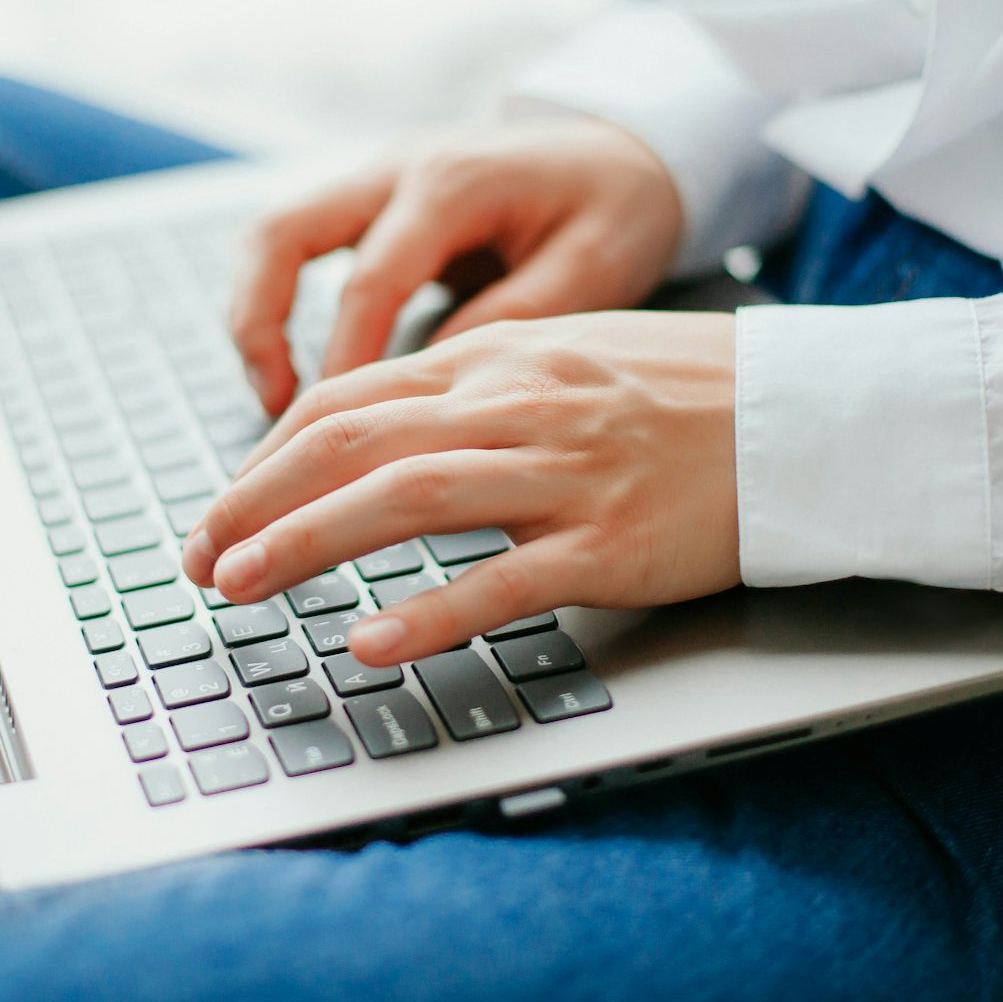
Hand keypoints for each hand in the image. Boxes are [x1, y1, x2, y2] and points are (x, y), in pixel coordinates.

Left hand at [181, 312, 739, 664]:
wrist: (803, 418)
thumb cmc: (681, 392)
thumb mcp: (562, 356)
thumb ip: (470, 383)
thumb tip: (373, 424)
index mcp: (496, 357)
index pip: (346, 398)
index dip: (266, 456)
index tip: (224, 507)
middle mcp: (515, 403)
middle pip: (351, 440)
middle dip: (256, 501)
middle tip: (198, 557)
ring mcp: (563, 472)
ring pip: (405, 495)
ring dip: (305, 543)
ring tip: (240, 587)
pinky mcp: (611, 544)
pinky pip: (503, 579)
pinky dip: (429, 612)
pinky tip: (370, 645)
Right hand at [227, 118, 684, 415]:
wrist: (628, 148)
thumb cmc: (619, 208)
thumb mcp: (595, 265)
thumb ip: (516, 318)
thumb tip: (433, 385)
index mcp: (454, 182)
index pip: (371, 278)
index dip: (346, 360)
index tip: (339, 435)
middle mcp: (397, 169)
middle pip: (280, 234)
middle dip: (258, 324)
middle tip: (274, 408)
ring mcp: (376, 179)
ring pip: (271, 235)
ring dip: (255, 314)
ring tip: (273, 398)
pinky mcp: (371, 201)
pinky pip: (297, 246)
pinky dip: (279, 305)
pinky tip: (300, 370)